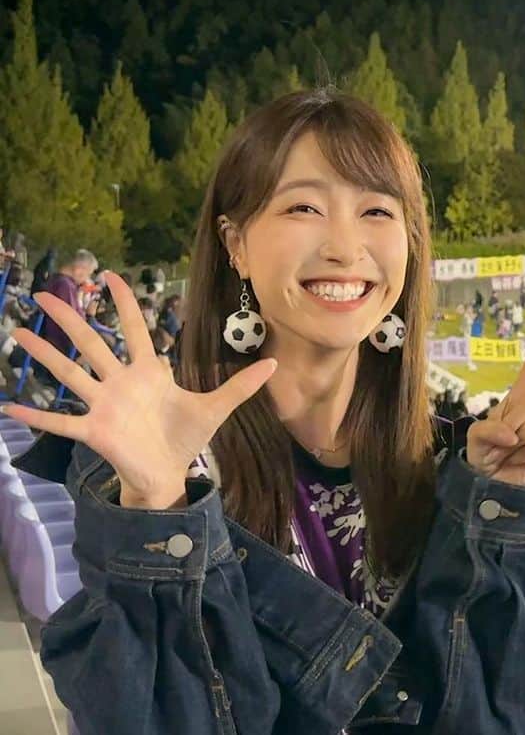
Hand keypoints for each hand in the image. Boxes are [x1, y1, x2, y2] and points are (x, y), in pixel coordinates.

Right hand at [1, 272, 276, 508]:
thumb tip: (275, 364)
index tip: (109, 276)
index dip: (124, 303)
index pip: (134, 329)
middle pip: (92, 343)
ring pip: (71, 373)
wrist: (169, 473)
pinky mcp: (96, 431)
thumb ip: (241, 385)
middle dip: (70, 319)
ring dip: (45, 354)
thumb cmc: (185, 438)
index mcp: (148, 372)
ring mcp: (105, 405)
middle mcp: (121, 382)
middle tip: (43, 293)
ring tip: (18, 332)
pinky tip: (10, 405)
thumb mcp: (216, 408)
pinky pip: (62, 421)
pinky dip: (38, 415)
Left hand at [466, 311, 524, 485]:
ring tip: (511, 453)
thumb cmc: (483, 455)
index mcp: (517, 398)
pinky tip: (523, 460)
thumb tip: (513, 434)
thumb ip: (486, 430)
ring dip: (517, 444)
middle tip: (503, 441)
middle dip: (512, 422)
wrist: (491, 483)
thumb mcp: (474, 438)